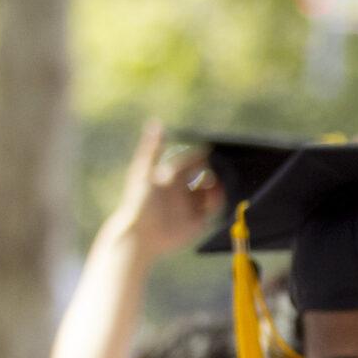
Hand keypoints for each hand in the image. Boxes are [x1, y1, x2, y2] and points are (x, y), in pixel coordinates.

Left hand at [98, 121, 219, 261]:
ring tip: (215, 185)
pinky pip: (213, 209)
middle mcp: (183, 189)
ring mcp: (190, 204)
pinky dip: (217, 201)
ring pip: (211, 191)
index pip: (193, 160)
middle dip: (214, 171)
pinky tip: (215, 197)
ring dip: (217, 187)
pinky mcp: (197, 221)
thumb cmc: (138, 202)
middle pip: (205, 175)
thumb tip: (156, 122)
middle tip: (220, 168)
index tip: (212, 151)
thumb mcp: (144, 171)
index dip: (203, 155)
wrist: (140, 235)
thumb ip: (151, 148)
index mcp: (172, 175)